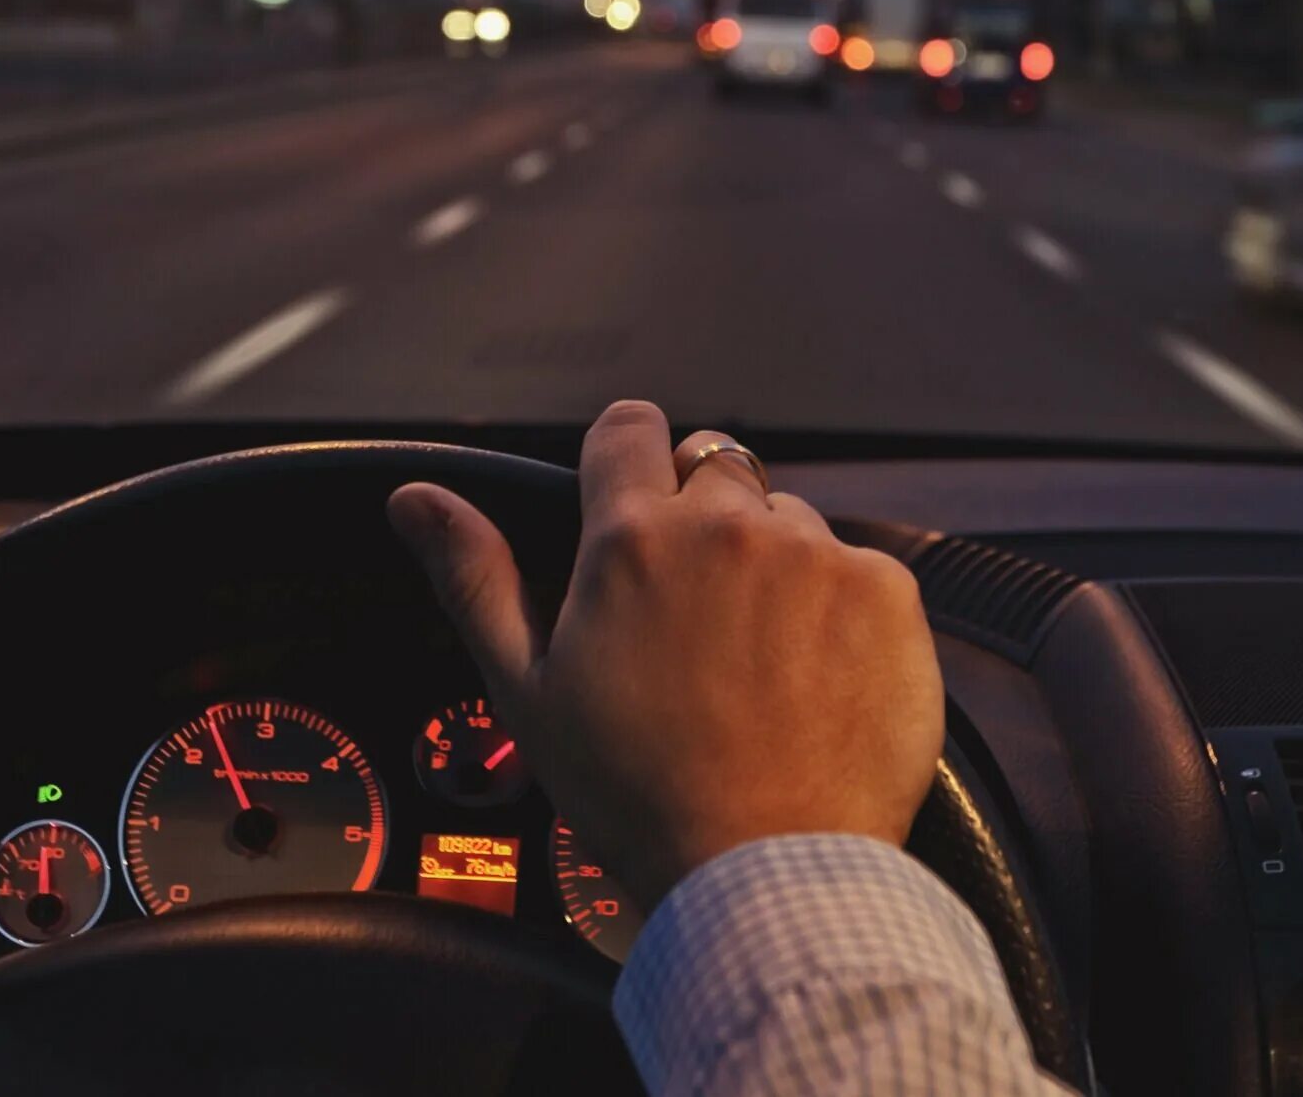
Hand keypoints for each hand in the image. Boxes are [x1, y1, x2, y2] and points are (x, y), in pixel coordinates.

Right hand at [387, 400, 943, 911]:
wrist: (765, 873)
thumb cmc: (637, 795)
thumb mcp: (527, 691)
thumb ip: (473, 576)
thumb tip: (415, 499)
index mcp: (629, 540)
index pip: (628, 429)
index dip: (626, 458)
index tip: (633, 502)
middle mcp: (727, 526)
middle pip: (716, 466)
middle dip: (703, 517)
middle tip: (697, 612)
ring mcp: (816, 554)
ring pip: (791, 519)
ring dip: (775, 565)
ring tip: (760, 663)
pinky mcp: (886, 591)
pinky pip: (860, 567)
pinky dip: (842, 610)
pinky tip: (818, 681)